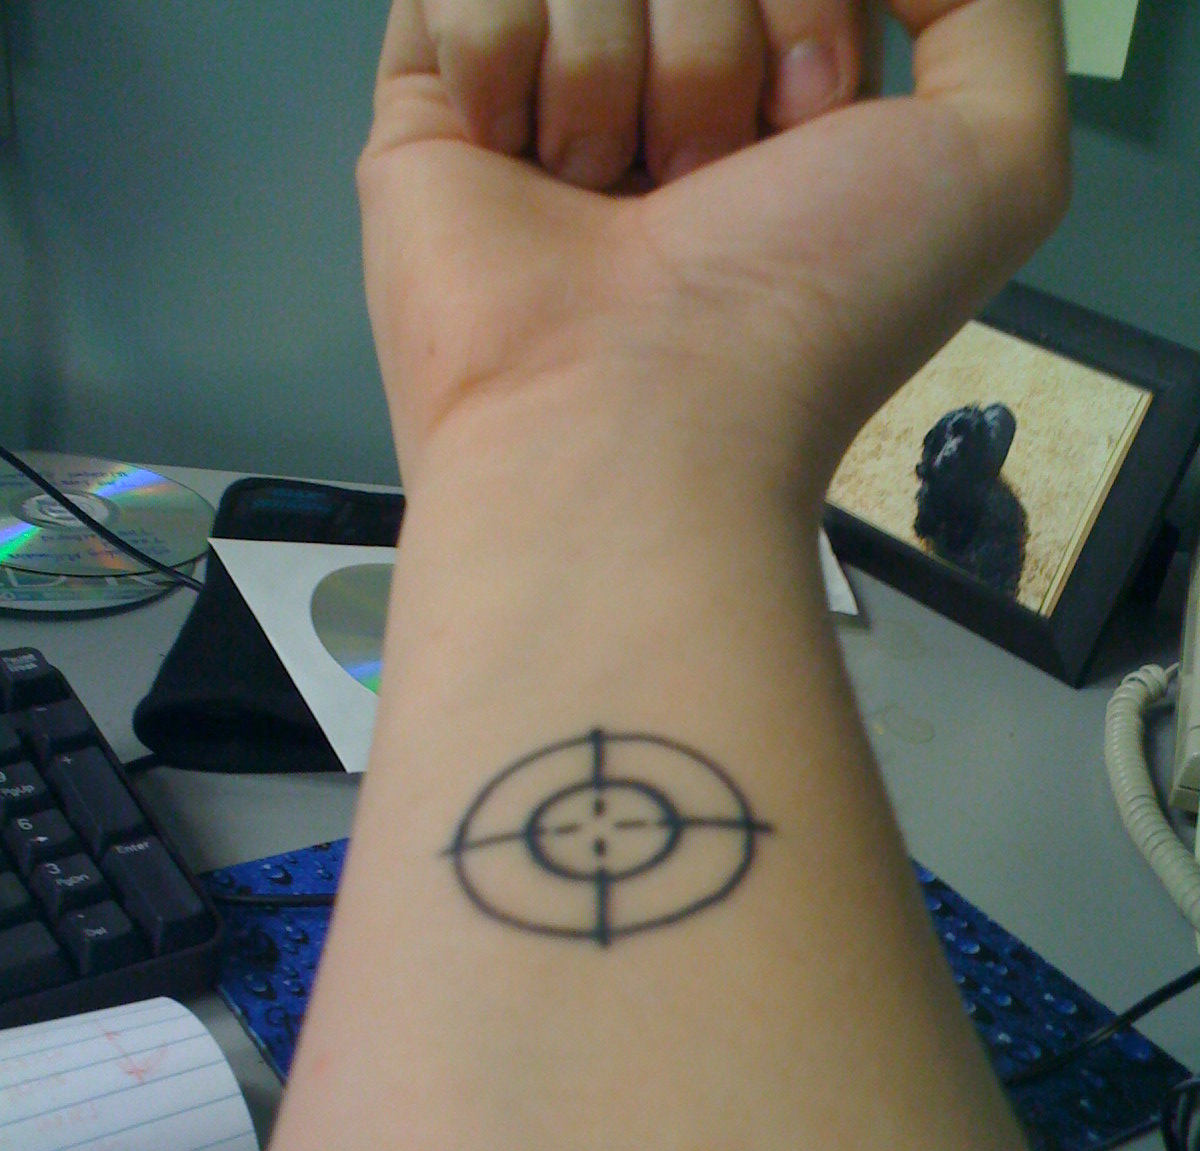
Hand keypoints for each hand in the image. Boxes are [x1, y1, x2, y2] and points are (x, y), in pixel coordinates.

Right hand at [359, 1, 1068, 504]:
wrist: (638, 425)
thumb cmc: (806, 316)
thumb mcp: (1001, 154)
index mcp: (784, 96)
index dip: (810, 11)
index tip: (808, 126)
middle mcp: (665, 89)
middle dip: (716, 38)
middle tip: (704, 179)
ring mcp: (549, 94)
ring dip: (612, 69)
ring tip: (608, 200)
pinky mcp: (432, 106)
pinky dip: (503, 57)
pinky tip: (521, 164)